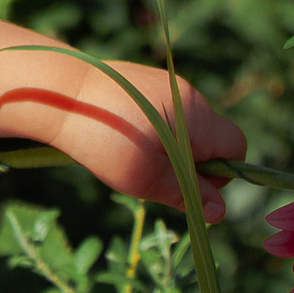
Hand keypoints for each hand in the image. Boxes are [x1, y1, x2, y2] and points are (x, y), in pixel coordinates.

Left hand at [33, 60, 247, 219]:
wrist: (57, 93)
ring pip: (183, 127)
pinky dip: (148, 129)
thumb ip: (187, 195)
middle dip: (189, 162)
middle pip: (210, 138)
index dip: (218, 174)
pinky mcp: (141, 80)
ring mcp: (164, 83)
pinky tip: (115, 134)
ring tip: (126, 152)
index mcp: (200, 117)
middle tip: (150, 172)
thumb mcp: (147, 179)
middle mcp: (189, 94)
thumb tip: (219, 213)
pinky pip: (160, 112)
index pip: (236, 148)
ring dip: (167, 147)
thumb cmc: (105, 140)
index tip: (184, 185)